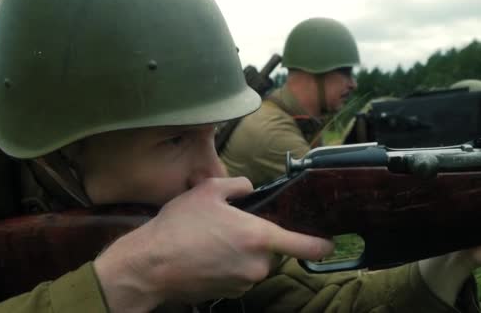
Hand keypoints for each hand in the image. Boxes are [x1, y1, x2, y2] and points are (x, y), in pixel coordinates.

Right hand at [94, 177, 333, 312]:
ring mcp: (242, 282)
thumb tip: (250, 189)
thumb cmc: (179, 227)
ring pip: (253, 263)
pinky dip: (228, 265)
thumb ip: (239, 185)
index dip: (321, 244)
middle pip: (272, 250)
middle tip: (230, 225)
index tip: (329, 242)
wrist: (150, 265)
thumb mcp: (208, 190)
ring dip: (240, 252)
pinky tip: (204, 254)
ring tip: (210, 239)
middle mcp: (256, 264)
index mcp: (259, 237)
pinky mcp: (227, 294)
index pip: (305, 245)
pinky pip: (237, 275)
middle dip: (258, 238)